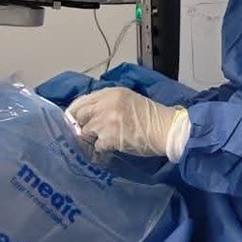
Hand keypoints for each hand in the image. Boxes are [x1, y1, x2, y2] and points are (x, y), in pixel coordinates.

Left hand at [67, 88, 189, 159]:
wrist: (166, 129)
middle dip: (82, 125)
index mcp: (111, 93)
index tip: (76, 120)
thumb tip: (88, 116)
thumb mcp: (128, 100)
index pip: (82, 101)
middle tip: (90, 132)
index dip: (76, 112)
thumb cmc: (151, 116)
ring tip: (106, 140)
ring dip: (94, 138)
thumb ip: (107, 103)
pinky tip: (114, 146)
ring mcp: (106, 121)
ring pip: (85, 132)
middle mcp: (105, 104)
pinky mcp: (109, 137)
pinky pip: (97, 145)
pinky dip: (103, 148)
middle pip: (79, 115)